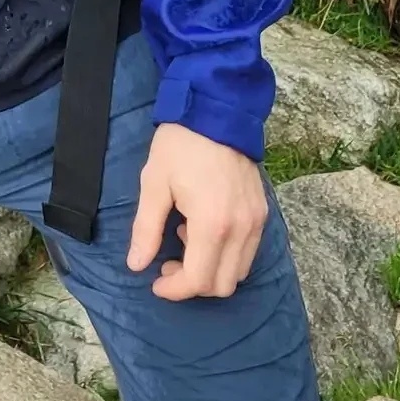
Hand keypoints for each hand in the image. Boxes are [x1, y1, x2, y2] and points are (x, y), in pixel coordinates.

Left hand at [127, 121, 267, 298]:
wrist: (216, 111)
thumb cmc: (180, 145)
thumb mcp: (154, 183)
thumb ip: (146, 228)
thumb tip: (136, 265)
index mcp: (212, 224)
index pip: (199, 280)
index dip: (175, 290)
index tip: (155, 282)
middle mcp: (241, 229)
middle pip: (222, 286)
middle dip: (192, 284)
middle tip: (168, 263)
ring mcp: (256, 223)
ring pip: (238, 273)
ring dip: (210, 270)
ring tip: (185, 239)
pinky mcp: (263, 214)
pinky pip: (247, 253)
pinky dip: (226, 255)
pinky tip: (204, 228)